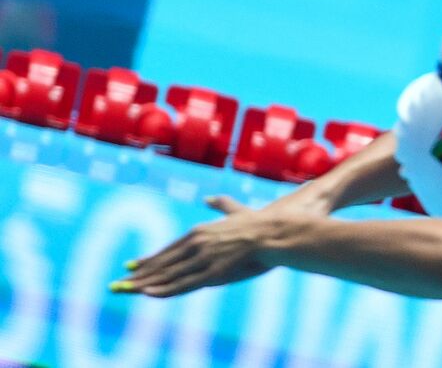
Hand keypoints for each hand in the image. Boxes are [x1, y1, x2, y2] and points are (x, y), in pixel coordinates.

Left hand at [111, 196, 281, 297]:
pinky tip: (149, 293)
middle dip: (140, 274)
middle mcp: (196, 243)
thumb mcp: (236, 211)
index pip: (169, 249)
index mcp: (200, 231)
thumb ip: (220, 204)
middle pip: (163, 262)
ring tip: (126, 291)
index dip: (149, 259)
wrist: (274, 231)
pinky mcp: (213, 272)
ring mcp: (203, 258)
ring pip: (169, 274)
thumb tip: (208, 197)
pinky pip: (183, 284)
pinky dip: (164, 289)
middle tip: (118, 284)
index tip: (131, 266)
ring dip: (145, 284)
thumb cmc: (259, 222)